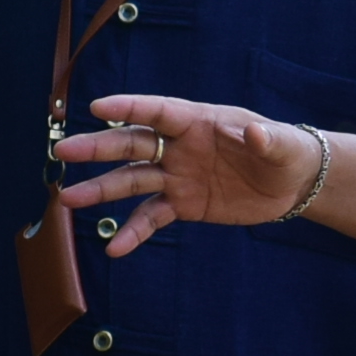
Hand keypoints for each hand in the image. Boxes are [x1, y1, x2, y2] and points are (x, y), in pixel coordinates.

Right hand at [56, 94, 315, 255]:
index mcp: (198, 122)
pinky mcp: (182, 205)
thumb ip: (267, 139)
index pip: (158, 111)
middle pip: (131, 144)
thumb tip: (256, 134)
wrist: (292, 184)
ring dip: (101, 190)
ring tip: (68, 200)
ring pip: (131, 180)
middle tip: (63, 150)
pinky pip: (151, 217)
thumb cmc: (286, 152)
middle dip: (98, 147)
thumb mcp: (283, 145)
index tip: (97, 107)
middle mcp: (179, 147)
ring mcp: (177, 176)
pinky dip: (133, 232)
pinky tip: (113, 248)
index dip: (129, 107)